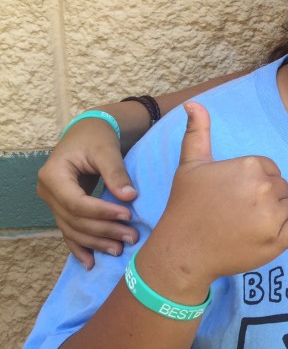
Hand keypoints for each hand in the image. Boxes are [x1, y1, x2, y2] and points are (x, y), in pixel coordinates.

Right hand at [37, 118, 138, 268]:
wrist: (88, 132)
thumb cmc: (97, 137)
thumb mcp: (106, 149)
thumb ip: (116, 173)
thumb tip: (129, 197)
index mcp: (53, 175)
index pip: (76, 203)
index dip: (101, 213)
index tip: (127, 215)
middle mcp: (48, 192)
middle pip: (74, 220)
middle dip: (103, 231)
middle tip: (131, 236)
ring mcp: (52, 202)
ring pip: (72, 229)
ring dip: (96, 242)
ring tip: (119, 250)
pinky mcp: (62, 208)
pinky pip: (69, 231)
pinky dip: (80, 247)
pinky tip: (90, 263)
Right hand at [144, 102, 287, 289]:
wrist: (181, 252)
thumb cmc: (186, 207)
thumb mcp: (190, 165)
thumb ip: (197, 132)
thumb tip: (193, 103)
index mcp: (250, 166)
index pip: (270, 169)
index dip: (253, 183)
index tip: (231, 195)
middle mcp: (264, 188)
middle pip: (282, 187)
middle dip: (264, 199)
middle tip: (234, 213)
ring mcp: (273, 216)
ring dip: (274, 216)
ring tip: (242, 226)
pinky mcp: (280, 240)